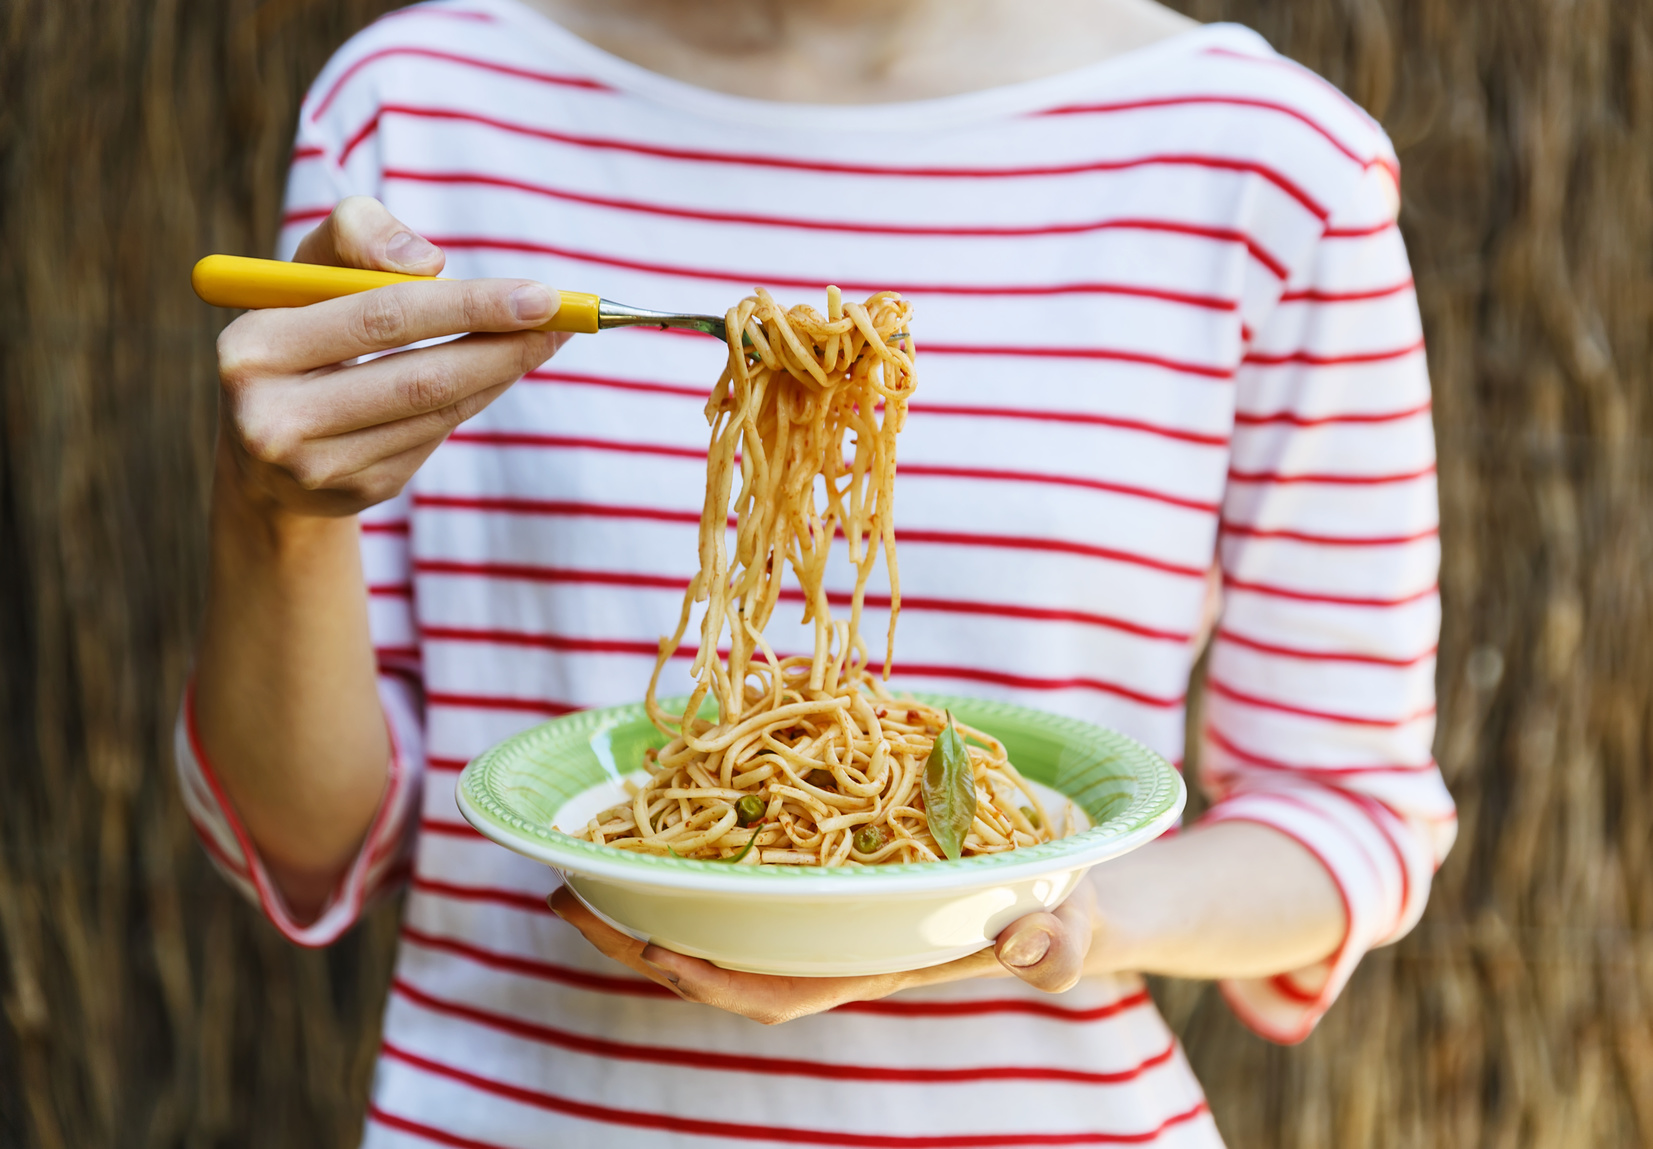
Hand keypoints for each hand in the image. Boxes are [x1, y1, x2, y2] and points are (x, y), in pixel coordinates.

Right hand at [214, 196, 567, 517]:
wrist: (261, 435)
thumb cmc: (298, 324)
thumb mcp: (308, 267)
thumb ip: (359, 236)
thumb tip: (431, 263)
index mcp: (252, 350)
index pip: (381, 319)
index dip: (469, 306)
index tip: (541, 295)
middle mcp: (274, 419)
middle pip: (420, 378)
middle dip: (503, 345)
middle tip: (565, 320)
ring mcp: (316, 467)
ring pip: (436, 412)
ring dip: (501, 371)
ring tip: (545, 337)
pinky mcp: (355, 492)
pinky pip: (434, 437)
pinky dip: (474, 398)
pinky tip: (498, 370)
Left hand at [547, 885, 1095, 1024]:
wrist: (1065, 882)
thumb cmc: (1063, 913)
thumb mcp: (1068, 925)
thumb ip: (1055, 945)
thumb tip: (1026, 948)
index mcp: (871, 962)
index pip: (775, 989)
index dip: (706, 976)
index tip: (644, 952)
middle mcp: (833, 933)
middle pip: (721, 950)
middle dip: (641, 936)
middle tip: (562, 892)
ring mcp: (826, 896)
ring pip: (723, 906)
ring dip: (654, 886)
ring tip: (578, 850)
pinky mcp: (831, 853)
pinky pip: (752, 856)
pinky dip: (703, 837)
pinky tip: (662, 795)